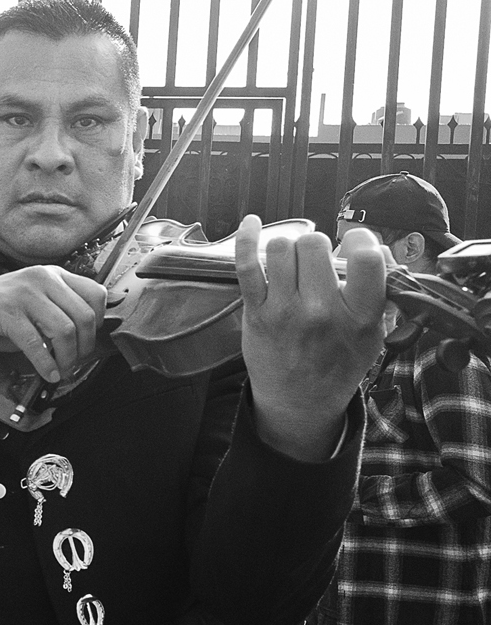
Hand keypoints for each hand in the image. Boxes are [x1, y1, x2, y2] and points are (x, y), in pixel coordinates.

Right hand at [0, 266, 107, 383]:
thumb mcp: (33, 304)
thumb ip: (58, 312)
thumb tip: (87, 338)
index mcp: (52, 275)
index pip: (96, 293)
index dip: (99, 322)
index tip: (88, 340)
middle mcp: (41, 279)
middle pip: (84, 315)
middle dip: (85, 346)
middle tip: (76, 362)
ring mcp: (24, 294)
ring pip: (64, 330)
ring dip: (67, 358)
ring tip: (61, 370)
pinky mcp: (7, 312)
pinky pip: (36, 344)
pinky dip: (46, 365)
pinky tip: (47, 374)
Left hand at [235, 215, 386, 459]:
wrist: (299, 401)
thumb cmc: (337, 363)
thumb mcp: (373, 334)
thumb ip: (378, 292)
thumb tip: (374, 246)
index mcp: (359, 316)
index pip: (366, 258)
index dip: (359, 240)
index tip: (351, 244)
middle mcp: (322, 311)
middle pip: (314, 245)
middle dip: (315, 246)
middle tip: (315, 264)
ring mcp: (285, 311)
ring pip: (281, 247)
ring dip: (287, 248)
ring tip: (293, 264)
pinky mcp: (255, 312)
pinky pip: (247, 265)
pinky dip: (246, 239)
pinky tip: (250, 222)